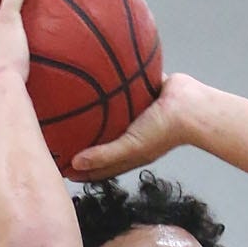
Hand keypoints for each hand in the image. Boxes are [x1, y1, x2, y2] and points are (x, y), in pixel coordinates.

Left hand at [70, 72, 197, 180]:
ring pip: (108, 117)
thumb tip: (74, 164)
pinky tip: (89, 76)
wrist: (190, 107)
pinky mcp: (139, 94)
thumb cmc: (164, 131)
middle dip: (79, 143)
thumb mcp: (131, 147)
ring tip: (68, 104)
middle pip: (101, 142)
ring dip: (91, 114)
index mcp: (129, 153)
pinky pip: (118, 90)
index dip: (79, 170)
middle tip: (56, 138)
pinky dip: (105, 88)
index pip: (99, 166)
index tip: (58, 168)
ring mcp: (136, 115)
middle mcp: (131, 135)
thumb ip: (104, 155)